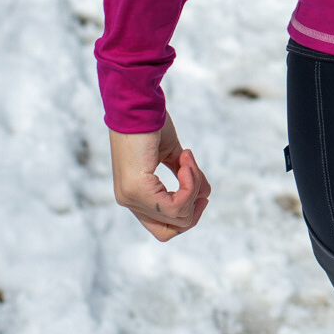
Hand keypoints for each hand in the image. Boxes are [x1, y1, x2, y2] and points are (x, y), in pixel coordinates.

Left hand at [109, 113, 210, 238]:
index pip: (163, 228)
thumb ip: (185, 177)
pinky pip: (176, 205)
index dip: (187, 213)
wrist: (138, 103)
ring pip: (179, 217)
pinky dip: (190, 183)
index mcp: (134, 195)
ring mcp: (131, 197)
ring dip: (193, 187)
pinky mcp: (137, 189)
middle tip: (194, 174)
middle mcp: (128, 200)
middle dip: (194, 206)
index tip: (197, 185)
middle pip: (172, 230)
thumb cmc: (151, 123)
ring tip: (187, 159)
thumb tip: (205, 195)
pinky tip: (185, 158)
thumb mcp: (172, 155)